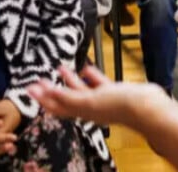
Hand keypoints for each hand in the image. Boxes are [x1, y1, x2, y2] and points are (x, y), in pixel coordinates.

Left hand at [27, 65, 168, 127]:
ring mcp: (103, 99)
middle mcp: (90, 107)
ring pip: (82, 89)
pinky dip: (91, 76)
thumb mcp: (89, 100)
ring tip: (61, 67)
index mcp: (82, 111)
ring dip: (70, 79)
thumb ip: (68, 97)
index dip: (43, 98)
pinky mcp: (115, 91)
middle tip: (40, 78)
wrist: (147, 106)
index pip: (57, 106)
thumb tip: (46, 94)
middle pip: (66, 98)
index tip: (30, 88)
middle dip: (53, 89)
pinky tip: (87, 67)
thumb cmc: (119, 105)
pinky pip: (98, 83)